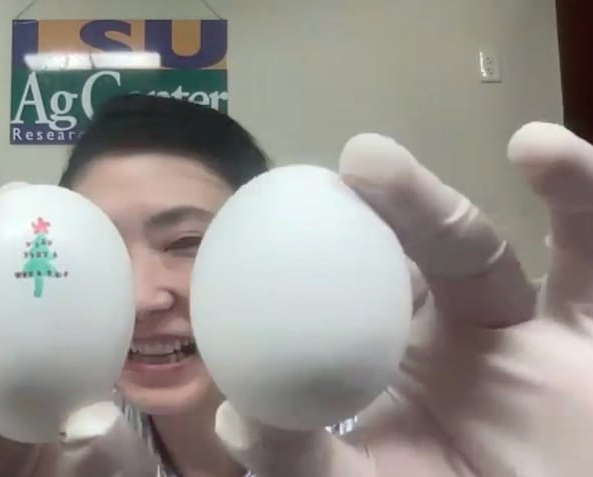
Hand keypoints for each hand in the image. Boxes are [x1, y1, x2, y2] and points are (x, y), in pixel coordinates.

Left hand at [215, 122, 592, 475]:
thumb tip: (235, 417)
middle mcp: (454, 333)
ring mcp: (524, 332)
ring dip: (440, 201)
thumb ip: (299, 458)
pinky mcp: (590, 336)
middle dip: (386, 203)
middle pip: (413, 253)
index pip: (348, 284)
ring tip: (388, 160)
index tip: (277, 206)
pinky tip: (540, 151)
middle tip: (353, 162)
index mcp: (390, 356)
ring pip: (483, 250)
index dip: (315, 243)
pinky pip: (590, 263)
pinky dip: (576, 200)